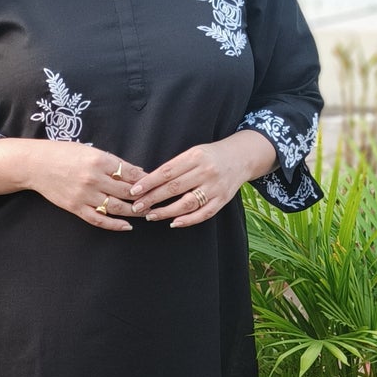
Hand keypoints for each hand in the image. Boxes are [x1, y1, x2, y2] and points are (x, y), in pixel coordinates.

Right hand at [23, 141, 145, 231]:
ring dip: (134, 212)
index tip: (156, 184)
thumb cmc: (63, 153)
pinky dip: (114, 224)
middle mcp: (93, 179)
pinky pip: (99, 219)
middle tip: (156, 201)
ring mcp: (84, 195)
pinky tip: (127, 226)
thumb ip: (113, 162)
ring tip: (146, 213)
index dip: (146, 180)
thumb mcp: (90, 151)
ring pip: (116, 207)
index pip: (130, 173)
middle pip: (127, 192)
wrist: (35, 164)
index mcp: (99, 160)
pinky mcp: (76, 207)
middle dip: (144, 198)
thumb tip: (137, 171)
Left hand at [128, 130, 274, 226]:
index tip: (135, 191)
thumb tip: (149, 182)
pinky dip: (187, 220)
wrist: (241, 157)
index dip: (149, 182)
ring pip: (187, 203)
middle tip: (137, 207)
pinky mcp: (222, 200)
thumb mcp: (193, 152)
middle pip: (174, 188)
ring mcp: (216, 187)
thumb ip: (175, 166)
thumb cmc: (210, 155)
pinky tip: (173, 223)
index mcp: (196, 157)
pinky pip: (203, 214)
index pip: (167, 172)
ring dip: (166, 212)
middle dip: (152, 199)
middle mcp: (206, 172)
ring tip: (151, 215)